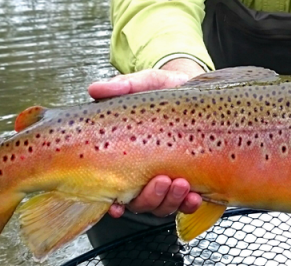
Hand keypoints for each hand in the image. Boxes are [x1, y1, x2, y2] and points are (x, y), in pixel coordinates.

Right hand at [90, 58, 206, 217]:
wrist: (195, 88)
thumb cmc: (165, 89)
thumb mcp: (145, 83)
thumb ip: (123, 86)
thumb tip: (94, 89)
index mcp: (125, 157)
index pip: (113, 190)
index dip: (112, 205)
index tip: (116, 204)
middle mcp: (144, 174)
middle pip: (140, 202)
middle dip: (151, 197)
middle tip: (162, 180)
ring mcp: (168, 179)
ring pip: (163, 206)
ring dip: (171, 200)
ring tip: (182, 183)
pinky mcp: (192, 179)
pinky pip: (188, 202)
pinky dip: (190, 203)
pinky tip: (195, 195)